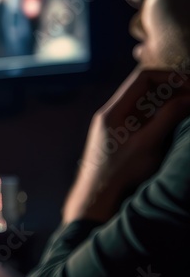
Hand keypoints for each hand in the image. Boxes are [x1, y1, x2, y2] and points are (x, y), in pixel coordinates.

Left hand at [63, 68, 189, 222]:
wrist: (96, 198)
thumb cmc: (119, 173)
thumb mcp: (147, 144)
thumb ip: (168, 117)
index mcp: (113, 111)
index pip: (144, 78)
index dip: (170, 78)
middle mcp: (112, 113)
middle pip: (146, 88)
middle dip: (173, 88)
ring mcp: (117, 125)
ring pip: (147, 103)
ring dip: (170, 101)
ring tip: (189, 108)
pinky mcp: (123, 136)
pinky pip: (145, 117)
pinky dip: (163, 115)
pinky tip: (178, 122)